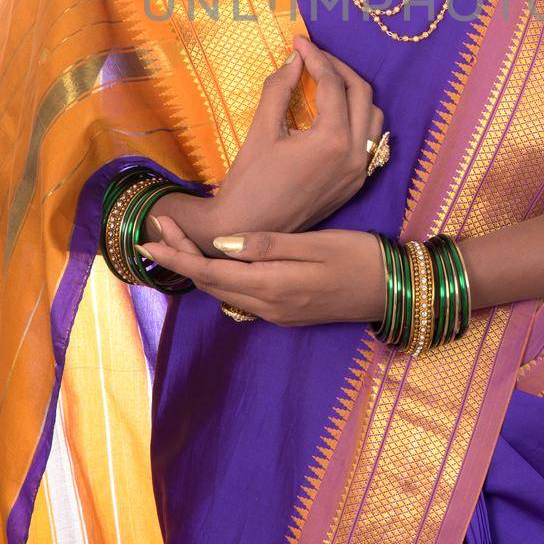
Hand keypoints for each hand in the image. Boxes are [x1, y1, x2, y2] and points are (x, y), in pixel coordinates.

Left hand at [137, 214, 387, 326]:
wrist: (394, 291)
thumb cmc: (361, 258)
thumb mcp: (317, 244)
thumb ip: (268, 245)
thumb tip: (222, 243)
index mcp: (274, 285)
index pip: (210, 271)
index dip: (176, 254)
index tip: (149, 236)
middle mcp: (269, 306)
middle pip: (210, 284)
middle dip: (179, 258)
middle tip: (157, 230)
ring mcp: (277, 314)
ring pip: (223, 292)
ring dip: (197, 268)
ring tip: (177, 240)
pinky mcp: (286, 313)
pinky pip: (240, 297)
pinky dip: (219, 277)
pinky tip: (216, 258)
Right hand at [151, 34, 385, 247]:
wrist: (248, 229)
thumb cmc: (249, 182)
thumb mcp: (262, 130)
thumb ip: (279, 88)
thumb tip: (294, 59)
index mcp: (333, 140)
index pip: (332, 84)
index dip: (315, 57)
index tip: (298, 41)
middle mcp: (355, 156)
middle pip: (362, 93)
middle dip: (339, 68)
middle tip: (313, 56)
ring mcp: (360, 172)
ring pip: (373, 117)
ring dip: (354, 93)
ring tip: (325, 79)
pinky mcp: (356, 183)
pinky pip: (371, 142)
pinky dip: (359, 119)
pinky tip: (336, 111)